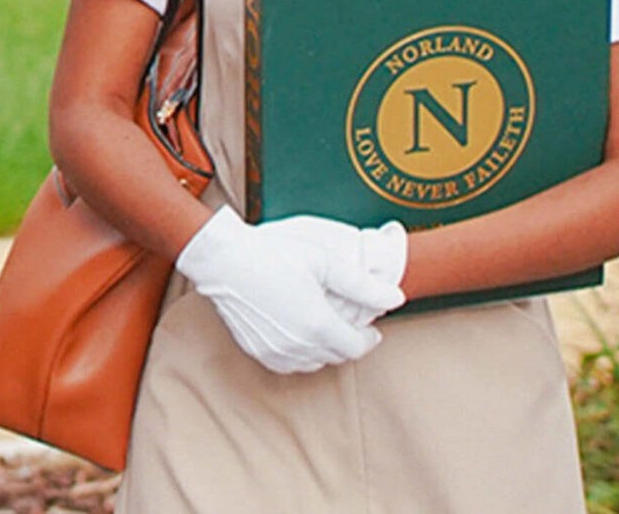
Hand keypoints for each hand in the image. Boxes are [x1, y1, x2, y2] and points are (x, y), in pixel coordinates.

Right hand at [174, 208, 403, 373]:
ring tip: (325, 328)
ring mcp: (275, 351)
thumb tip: (396, 299)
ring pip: (313, 363)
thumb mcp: (324, 261)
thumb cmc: (272, 254)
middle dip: (348, 343)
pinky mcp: (257, 350)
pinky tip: (300, 335)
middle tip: (349, 324)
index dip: (369, 340)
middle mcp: (297, 346)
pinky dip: (301, 355)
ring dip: (325, 350)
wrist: (223, 260)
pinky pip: (288, 364)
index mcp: (317, 325)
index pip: (356, 348)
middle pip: (336, 357)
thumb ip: (362, 285)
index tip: (372, 329)